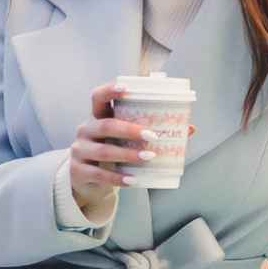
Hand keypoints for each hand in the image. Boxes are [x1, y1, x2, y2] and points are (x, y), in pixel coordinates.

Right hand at [68, 81, 151, 208]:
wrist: (88, 180)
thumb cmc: (112, 152)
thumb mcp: (125, 140)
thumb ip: (150, 132)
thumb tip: (189, 128)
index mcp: (97, 116)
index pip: (97, 97)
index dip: (110, 90)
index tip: (126, 88)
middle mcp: (85, 130)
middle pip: (105, 125)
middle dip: (130, 130)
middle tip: (153, 136)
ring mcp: (79, 150)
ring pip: (103, 150)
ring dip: (128, 154)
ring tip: (149, 158)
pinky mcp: (78, 171)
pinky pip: (99, 174)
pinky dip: (117, 178)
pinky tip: (133, 179)